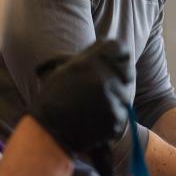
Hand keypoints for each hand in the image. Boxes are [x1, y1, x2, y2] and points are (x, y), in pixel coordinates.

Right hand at [29, 40, 133, 161]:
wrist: (49, 131)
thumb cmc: (53, 99)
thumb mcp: (65, 69)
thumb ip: (88, 56)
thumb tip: (106, 44)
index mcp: (90, 62)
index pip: (119, 48)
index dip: (119, 56)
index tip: (118, 63)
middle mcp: (103, 78)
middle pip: (127, 72)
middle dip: (120, 79)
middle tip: (106, 89)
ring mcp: (110, 99)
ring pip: (124, 95)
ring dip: (115, 100)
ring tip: (95, 108)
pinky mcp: (115, 118)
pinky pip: (122, 114)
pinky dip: (112, 118)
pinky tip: (96, 120)